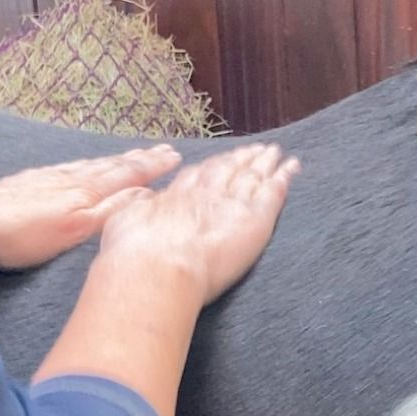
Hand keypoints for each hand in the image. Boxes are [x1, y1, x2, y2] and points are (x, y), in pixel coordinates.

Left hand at [0, 144, 181, 269]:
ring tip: (134, 153)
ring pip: (93, 164)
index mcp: (87, 193)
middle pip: (113, 166)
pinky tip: (87, 164)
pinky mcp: (32, 180)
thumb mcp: (75, 229)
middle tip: (163, 149)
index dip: (151, 167)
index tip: (174, 155)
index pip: (127, 175)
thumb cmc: (25, 235)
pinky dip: (89, 163)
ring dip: (117, 159)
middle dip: (140, 159)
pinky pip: (72, 166)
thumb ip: (111, 210)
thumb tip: (145, 194)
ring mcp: (51, 177)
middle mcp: (73, 179)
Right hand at [98, 143, 298, 305]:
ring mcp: (231, 202)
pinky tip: (292, 168)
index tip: (219, 160)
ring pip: (253, 175)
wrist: (155, 266)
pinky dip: (283, 177)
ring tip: (276, 152)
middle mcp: (205, 193)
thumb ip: (135, 212)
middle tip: (253, 149)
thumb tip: (137, 206)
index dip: (211, 167)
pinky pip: (273, 192)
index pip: (199, 175)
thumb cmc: (133, 253)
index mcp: (176, 195)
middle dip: (240, 158)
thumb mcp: (124, 224)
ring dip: (265, 162)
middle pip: (228, 169)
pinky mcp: (254, 219)